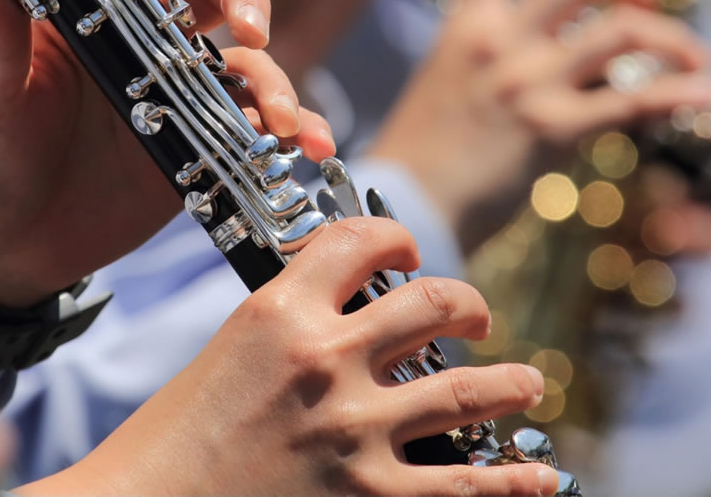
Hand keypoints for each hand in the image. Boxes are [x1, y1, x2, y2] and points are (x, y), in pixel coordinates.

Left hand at [0, 0, 335, 305]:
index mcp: (81, 17)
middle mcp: (136, 46)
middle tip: (252, 27)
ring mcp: (173, 98)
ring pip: (243, 63)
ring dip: (275, 81)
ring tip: (280, 121)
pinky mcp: (197, 150)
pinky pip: (253, 131)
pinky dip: (291, 134)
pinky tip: (307, 147)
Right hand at [25, 217, 557, 495]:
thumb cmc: (170, 441)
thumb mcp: (227, 356)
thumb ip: (289, 328)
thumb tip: (347, 317)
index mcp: (279, 313)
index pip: (360, 241)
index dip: (397, 238)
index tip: (407, 253)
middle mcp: (325, 361)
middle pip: (434, 303)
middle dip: (467, 304)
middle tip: (475, 316)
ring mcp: (355, 432)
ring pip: (471, 390)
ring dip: (510, 383)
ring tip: (525, 384)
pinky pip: (467, 485)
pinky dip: (514, 480)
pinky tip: (540, 474)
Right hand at [368, 0, 710, 253]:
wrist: (402, 209)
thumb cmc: (420, 160)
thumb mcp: (443, 84)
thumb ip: (485, 61)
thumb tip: (532, 60)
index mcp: (467, 25)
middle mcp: (502, 42)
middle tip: (646, 8)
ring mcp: (530, 83)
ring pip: (623, 29)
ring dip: (673, 39)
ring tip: (695, 57)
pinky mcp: (553, 130)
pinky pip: (635, 100)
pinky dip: (682, 93)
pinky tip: (709, 95)